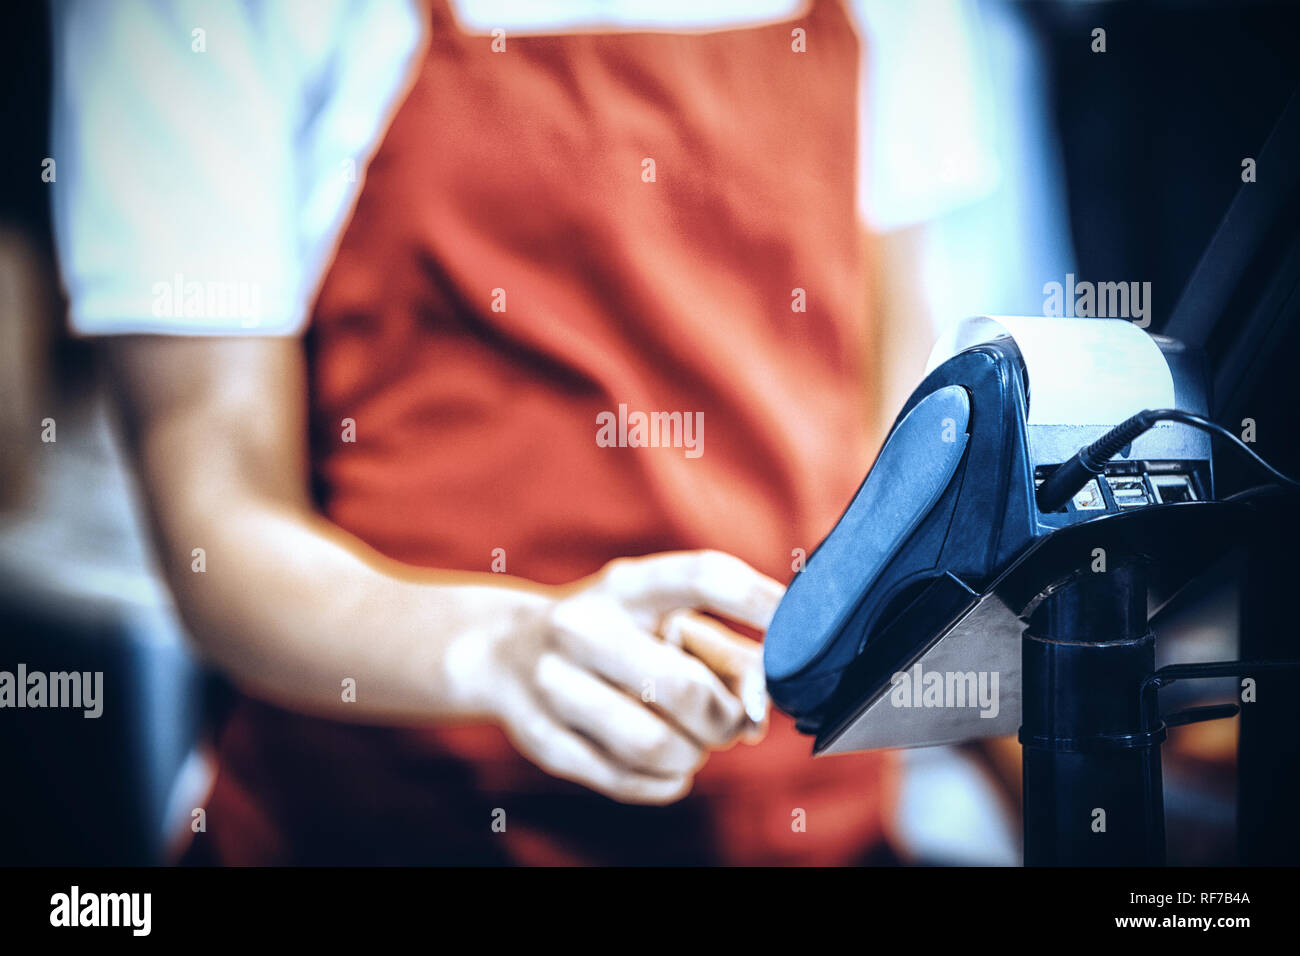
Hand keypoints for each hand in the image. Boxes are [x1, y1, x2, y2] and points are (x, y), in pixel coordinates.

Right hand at [467, 551, 782, 803]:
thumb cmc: (612, 631)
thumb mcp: (659, 617)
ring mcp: (552, 684)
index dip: (760, 602)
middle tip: (733, 724)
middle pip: (686, 687)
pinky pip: (631, 780)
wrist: (502, 650)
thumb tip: (762, 706)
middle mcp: (580, 625)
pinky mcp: (542, 740)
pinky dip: (668, 780)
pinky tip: (667, 763)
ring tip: (694, 742)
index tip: (798, 631)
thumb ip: (722, 650)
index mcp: (624, 584)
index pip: (705, 577)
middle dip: (725, 716)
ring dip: (695, 753)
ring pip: (658, 745)